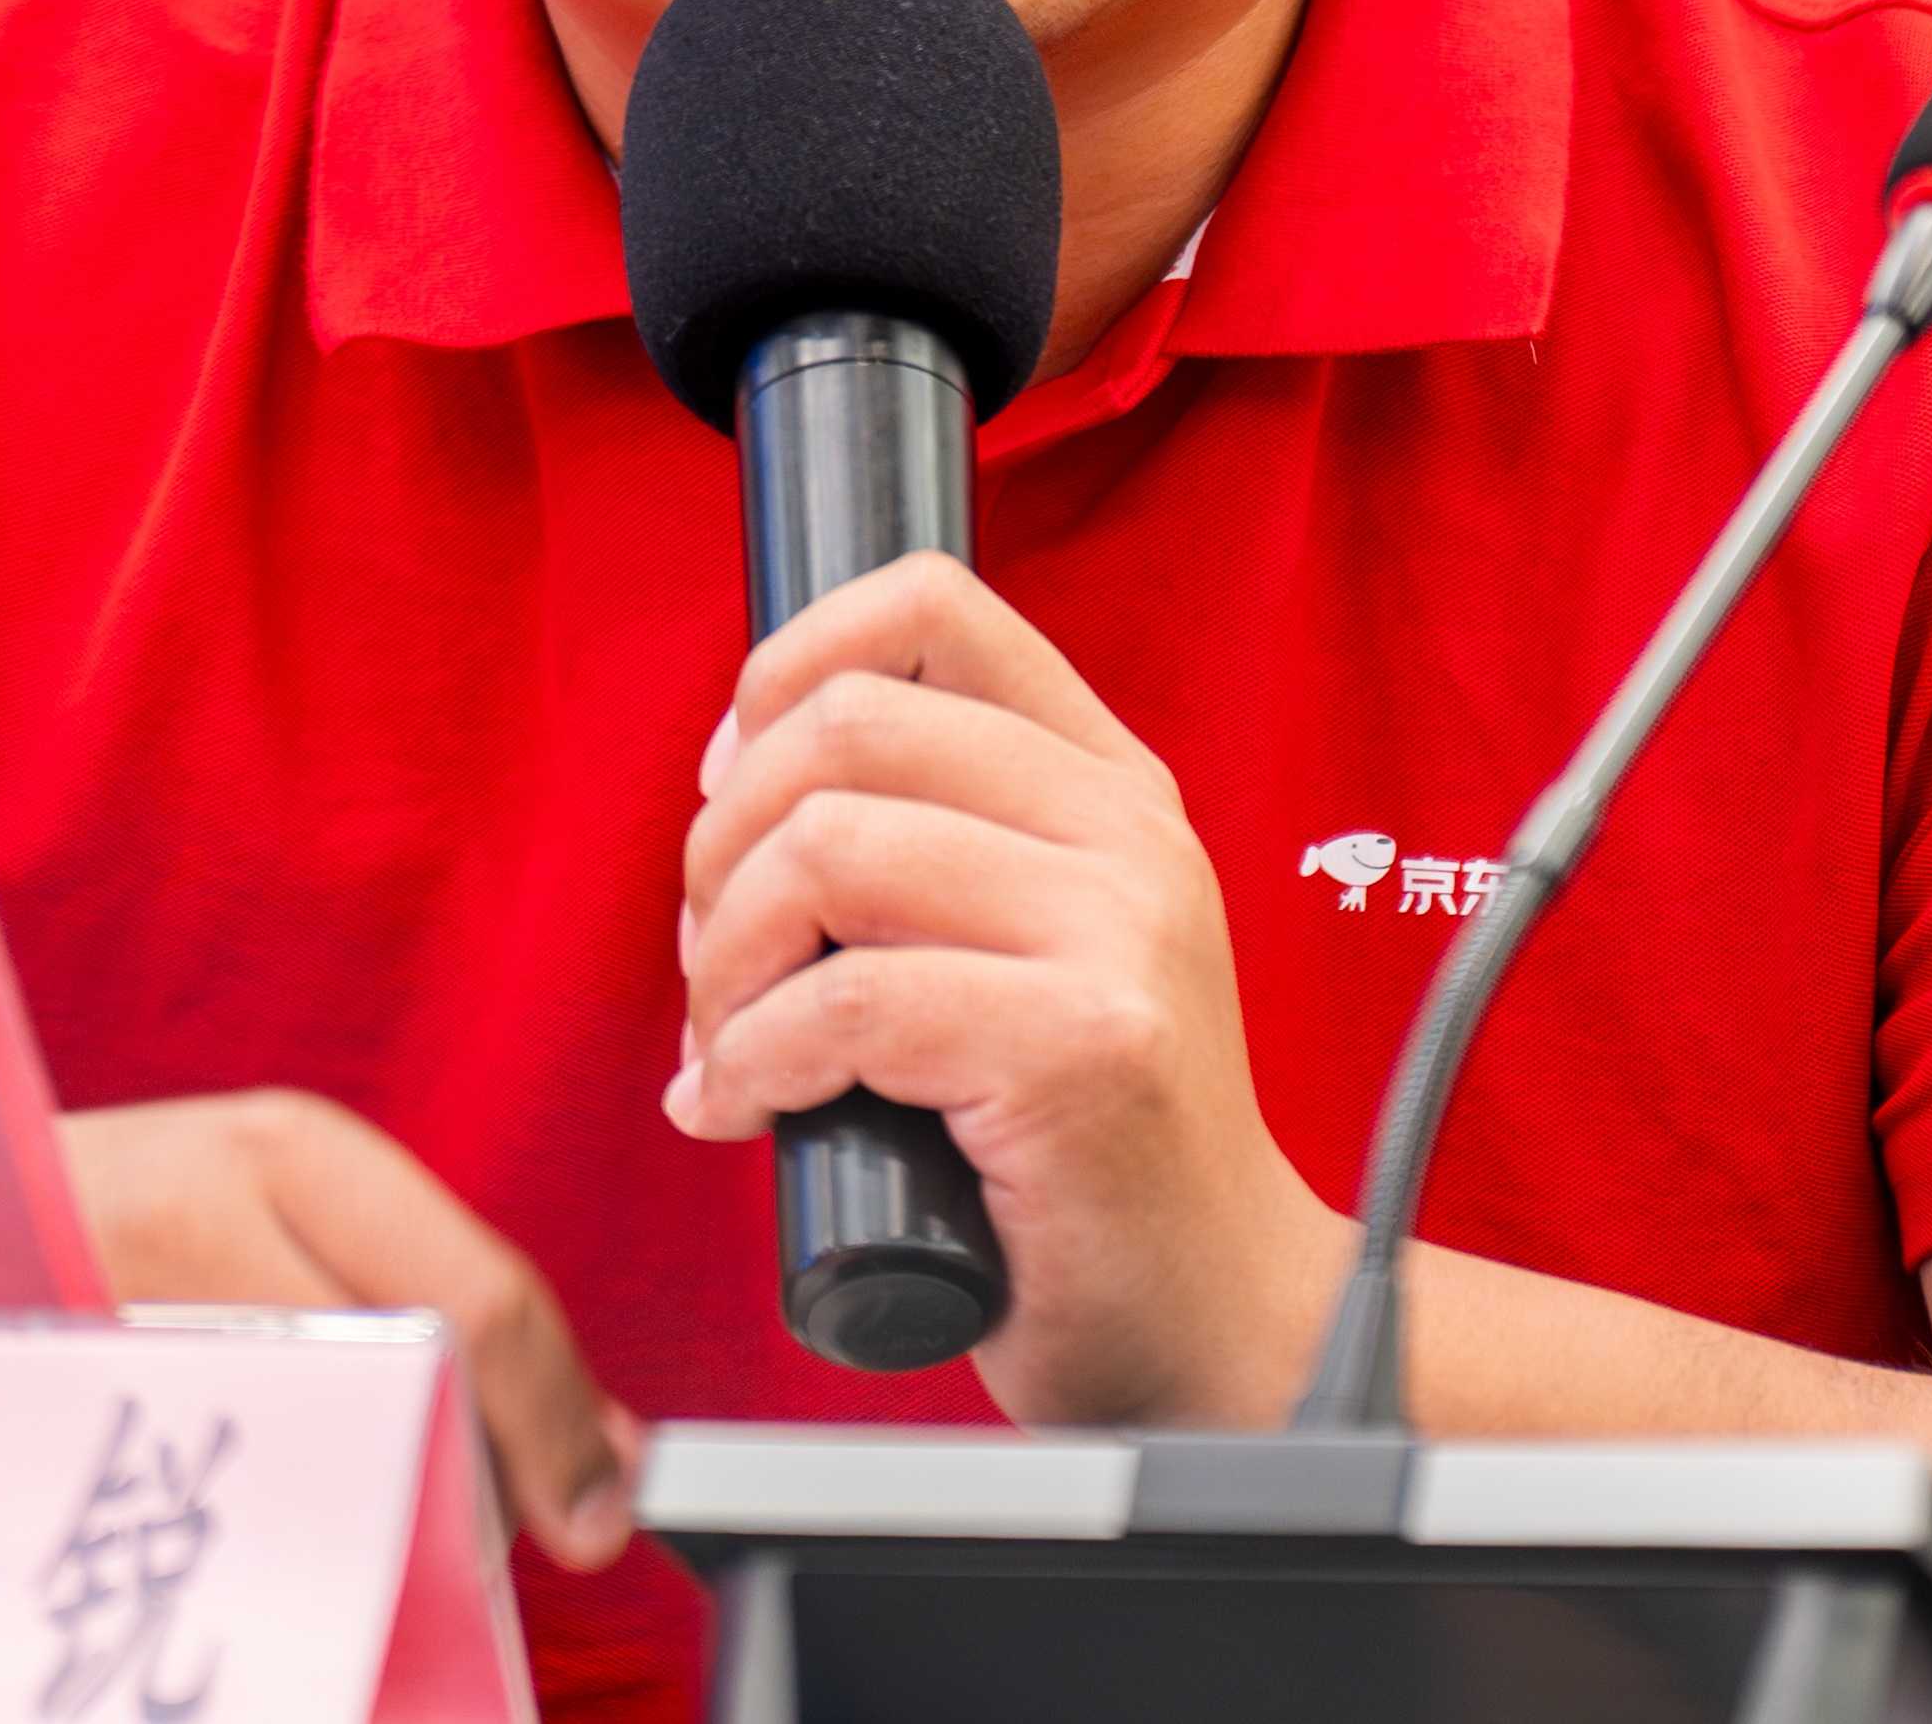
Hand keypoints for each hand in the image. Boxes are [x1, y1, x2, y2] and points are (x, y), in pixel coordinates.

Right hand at [59, 1089, 644, 1566]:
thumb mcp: (299, 1207)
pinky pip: (227, 1491)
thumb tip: (604, 1450)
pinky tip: (308, 1521)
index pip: (477, 1302)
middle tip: (506, 1526)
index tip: (599, 1509)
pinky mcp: (75, 1398)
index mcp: (291, 1152)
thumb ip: (454, 1299)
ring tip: (401, 1514)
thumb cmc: (155, 1211)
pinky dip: (298, 1524)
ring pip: (322, 1455)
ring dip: (394, 1511)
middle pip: (409, 1388)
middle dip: (482, 1480)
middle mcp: (211, 1217)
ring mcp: (131, 1310)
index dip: (557, 1424)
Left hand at [669, 552, 1350, 1428]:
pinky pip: (843, 1002)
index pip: (929, 607)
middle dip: (721, 845)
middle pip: (846, 728)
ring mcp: (1116, 932)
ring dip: (723, 961)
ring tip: (729, 1048)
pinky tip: (744, 1110)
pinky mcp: (1079, 1046)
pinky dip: (747, 1060)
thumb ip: (937, 849)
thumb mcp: (1040, 950)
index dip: (784, 670)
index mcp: (1112, 785)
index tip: (730, 786)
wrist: (1219, 1323)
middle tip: (712, 965)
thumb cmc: (1092, 1161)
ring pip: (828, 849)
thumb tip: (731, 791)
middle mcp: (1126, 834)